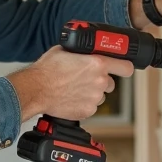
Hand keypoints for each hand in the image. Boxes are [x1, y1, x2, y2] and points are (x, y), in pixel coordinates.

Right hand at [10, 46, 134, 121]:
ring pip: (100, 96)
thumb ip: (83, 52)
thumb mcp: (66, 50)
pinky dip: (83, 103)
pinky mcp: (88, 111)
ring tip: (74, 89)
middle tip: (85, 79)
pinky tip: (71, 97)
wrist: (35, 90)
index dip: (124, 68)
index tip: (122, 69)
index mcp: (98, 63)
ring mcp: (95, 98)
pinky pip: (91, 106)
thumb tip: (86, 50)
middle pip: (111, 83)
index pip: (126, 67)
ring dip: (92, 93)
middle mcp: (100, 81)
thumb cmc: (47, 70)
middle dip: (101, 81)